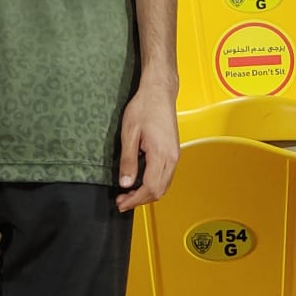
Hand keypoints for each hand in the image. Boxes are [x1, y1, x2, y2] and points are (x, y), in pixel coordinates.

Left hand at [115, 80, 179, 211]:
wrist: (159, 92)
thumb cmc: (144, 107)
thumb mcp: (129, 133)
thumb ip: (128, 160)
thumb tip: (125, 183)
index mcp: (162, 154)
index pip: (150, 188)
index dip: (135, 200)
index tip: (121, 203)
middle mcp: (172, 157)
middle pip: (159, 191)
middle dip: (140, 200)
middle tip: (121, 201)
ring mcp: (175, 155)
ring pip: (164, 185)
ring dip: (147, 194)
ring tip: (128, 194)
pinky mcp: (173, 152)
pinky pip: (166, 176)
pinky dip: (153, 184)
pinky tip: (140, 182)